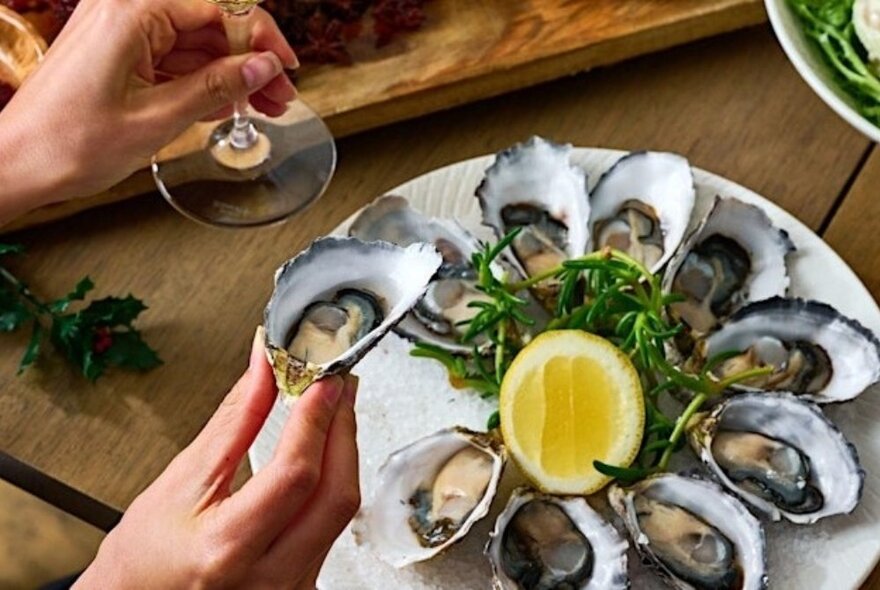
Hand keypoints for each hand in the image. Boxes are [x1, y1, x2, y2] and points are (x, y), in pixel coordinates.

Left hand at [0, 0, 297, 222]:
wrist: (16, 164)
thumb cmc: (69, 142)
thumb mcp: (158, 117)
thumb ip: (216, 87)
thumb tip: (262, 66)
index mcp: (132, 13)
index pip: (218, 8)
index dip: (261, 37)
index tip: (286, 67)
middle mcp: (125, 11)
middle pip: (209, 25)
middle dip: (249, 60)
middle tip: (280, 96)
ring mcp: (119, 32)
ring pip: (194, 45)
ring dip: (230, 74)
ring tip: (262, 107)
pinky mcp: (116, 53)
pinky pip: (172, 59)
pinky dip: (201, 81)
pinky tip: (228, 106)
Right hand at [75, 331, 359, 588]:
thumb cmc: (143, 558)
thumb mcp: (180, 482)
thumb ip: (234, 422)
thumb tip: (264, 370)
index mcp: (227, 548)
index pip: (295, 475)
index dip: (315, 420)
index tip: (323, 380)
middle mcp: (268, 579)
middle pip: (336, 496)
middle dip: (343, 432)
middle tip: (337, 389)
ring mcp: (290, 589)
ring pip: (339, 513)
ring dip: (341, 455)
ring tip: (331, 413)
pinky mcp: (302, 588)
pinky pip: (332, 530)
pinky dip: (330, 485)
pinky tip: (323, 458)